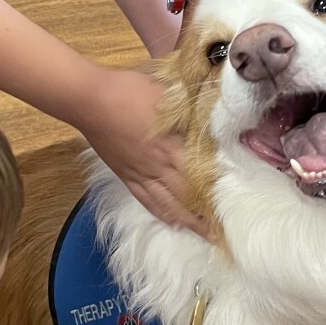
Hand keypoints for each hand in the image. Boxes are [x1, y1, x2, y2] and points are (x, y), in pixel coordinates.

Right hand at [76, 67, 208, 236]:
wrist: (90, 99)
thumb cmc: (129, 90)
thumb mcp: (167, 95)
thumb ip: (188, 112)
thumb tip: (209, 119)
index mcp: (173, 146)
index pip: (202, 175)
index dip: (218, 191)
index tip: (235, 202)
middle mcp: (159, 166)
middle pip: (189, 196)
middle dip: (207, 214)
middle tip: (224, 228)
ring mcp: (141, 174)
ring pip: (169, 204)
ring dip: (188, 221)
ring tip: (204, 233)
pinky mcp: (126, 176)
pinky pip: (146, 201)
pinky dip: (161, 214)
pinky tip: (172, 221)